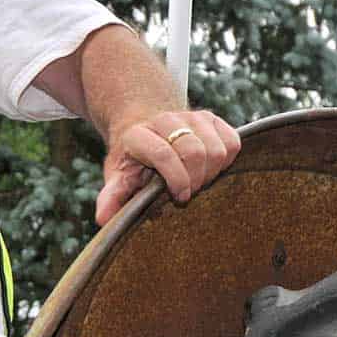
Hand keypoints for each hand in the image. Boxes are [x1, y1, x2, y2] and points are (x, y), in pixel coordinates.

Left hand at [94, 110, 240, 225]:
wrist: (144, 129)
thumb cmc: (132, 161)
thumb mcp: (118, 177)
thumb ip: (112, 197)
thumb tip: (103, 219)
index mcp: (137, 134)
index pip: (163, 154)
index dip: (176, 179)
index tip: (179, 198)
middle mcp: (164, 120)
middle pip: (195, 152)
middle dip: (196, 180)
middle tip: (187, 192)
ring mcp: (190, 116)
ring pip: (217, 148)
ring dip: (212, 172)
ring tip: (196, 181)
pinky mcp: (211, 118)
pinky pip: (232, 142)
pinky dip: (226, 160)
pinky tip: (209, 168)